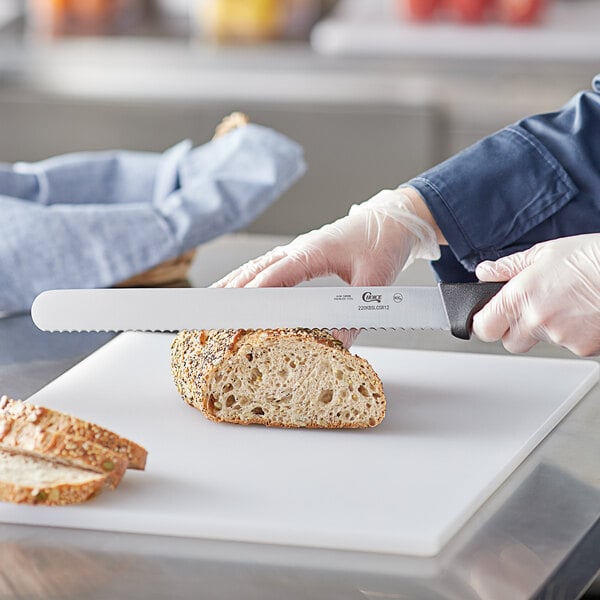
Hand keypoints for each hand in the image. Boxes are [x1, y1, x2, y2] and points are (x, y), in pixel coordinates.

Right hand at [213, 188, 440, 345]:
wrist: (393, 220)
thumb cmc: (384, 243)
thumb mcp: (377, 281)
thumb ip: (357, 314)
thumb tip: (337, 345)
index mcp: (314, 251)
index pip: (275, 275)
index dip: (251, 294)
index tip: (232, 311)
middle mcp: (300, 248)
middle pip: (257, 269)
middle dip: (232, 290)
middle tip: (210, 310)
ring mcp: (298, 249)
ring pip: (258, 265)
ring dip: (234, 282)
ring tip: (212, 300)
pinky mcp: (301, 254)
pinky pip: (268, 265)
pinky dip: (248, 276)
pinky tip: (239, 287)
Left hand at [473, 234, 599, 355]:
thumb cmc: (592, 256)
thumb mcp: (544, 253)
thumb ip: (509, 267)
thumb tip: (484, 272)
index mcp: (520, 296)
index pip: (484, 327)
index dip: (484, 323)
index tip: (488, 317)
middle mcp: (537, 320)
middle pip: (510, 342)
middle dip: (515, 329)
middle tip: (533, 308)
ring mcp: (561, 337)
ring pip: (541, 342)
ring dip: (548, 328)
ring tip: (568, 303)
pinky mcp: (583, 348)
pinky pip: (569, 346)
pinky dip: (573, 333)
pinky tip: (584, 312)